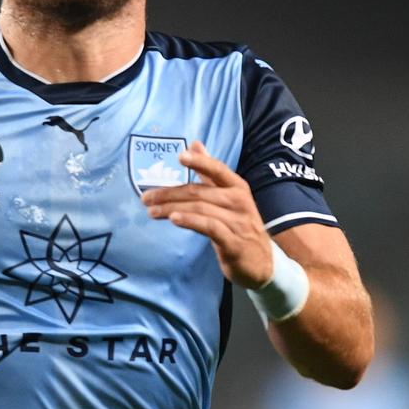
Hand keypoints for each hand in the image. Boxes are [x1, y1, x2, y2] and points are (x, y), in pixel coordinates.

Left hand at [141, 141, 273, 288]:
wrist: (262, 264)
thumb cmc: (240, 227)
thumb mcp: (229, 198)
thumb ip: (211, 173)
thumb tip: (195, 145)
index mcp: (238, 187)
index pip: (218, 170)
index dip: (200, 162)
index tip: (180, 157)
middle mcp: (239, 202)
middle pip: (199, 192)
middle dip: (169, 194)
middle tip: (146, 198)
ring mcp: (238, 222)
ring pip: (200, 209)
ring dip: (172, 209)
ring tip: (152, 212)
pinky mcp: (233, 243)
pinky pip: (209, 227)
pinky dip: (190, 221)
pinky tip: (174, 219)